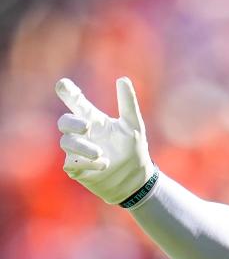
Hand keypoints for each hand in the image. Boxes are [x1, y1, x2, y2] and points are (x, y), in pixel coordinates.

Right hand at [56, 77, 154, 204]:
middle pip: (64, 121)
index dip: (69, 93)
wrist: (135, 179)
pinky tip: (103, 165)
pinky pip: (71, 163)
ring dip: (83, 147)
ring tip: (102, 154)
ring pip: (66, 143)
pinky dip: (86, 163)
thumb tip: (122, 79)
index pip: (77, 103)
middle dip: (72, 122)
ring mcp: (77, 151)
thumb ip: (128, 103)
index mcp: (95, 121)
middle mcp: (83, 134)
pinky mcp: (76, 168)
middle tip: (87, 126)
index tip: (63, 84)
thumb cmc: (134, 150)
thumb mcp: (134, 126)